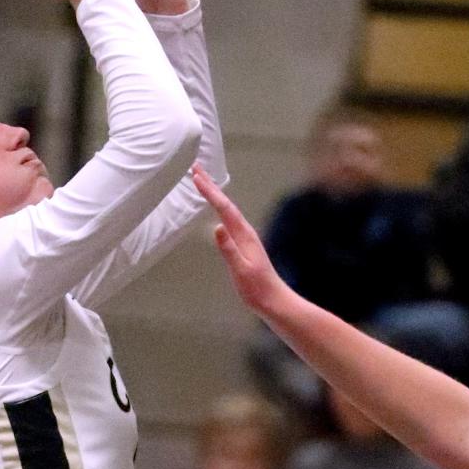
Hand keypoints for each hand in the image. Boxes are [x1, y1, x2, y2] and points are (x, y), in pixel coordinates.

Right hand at [192, 167, 290, 321]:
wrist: (273, 299)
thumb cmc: (257, 288)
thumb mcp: (240, 269)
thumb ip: (228, 249)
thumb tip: (216, 227)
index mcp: (243, 235)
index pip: (223, 208)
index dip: (209, 191)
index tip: (196, 176)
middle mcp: (245, 232)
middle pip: (225, 203)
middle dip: (210, 185)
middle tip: (196, 168)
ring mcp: (244, 237)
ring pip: (226, 209)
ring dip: (214, 194)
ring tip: (202, 183)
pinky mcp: (243, 244)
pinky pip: (228, 219)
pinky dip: (219, 209)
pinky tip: (216, 210)